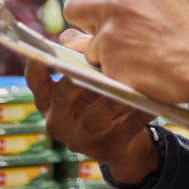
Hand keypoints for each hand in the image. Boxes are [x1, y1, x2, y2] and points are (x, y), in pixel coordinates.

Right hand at [25, 28, 157, 185]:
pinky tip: (152, 100)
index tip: (44, 48)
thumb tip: (75, 38)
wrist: (126, 146)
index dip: (36, 64)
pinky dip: (140, 112)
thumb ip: (81, 57)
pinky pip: (127, 127)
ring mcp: (82, 139)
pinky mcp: (109, 150)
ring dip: (111, 98)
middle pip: (62, 97)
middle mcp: (59, 122)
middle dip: (75, 79)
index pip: (36, 81)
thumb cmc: (102, 100)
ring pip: (94, 117)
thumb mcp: (88, 82)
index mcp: (50, 102)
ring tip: (126, 81)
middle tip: (89, 61)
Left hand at [63, 0, 188, 103]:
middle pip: (74, 6)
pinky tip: (134, 71)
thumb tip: (108, 2)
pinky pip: (98, 67)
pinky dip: (112, 71)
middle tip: (95, 33)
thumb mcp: (164, 0)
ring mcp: (107, 33)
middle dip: (82, 20)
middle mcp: (113, 4)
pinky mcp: (106, 59)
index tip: (111, 12)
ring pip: (86, 44)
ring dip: (102, 52)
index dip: (104, 0)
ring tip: (131, 58)